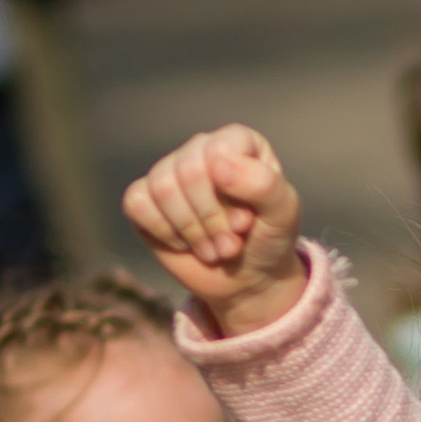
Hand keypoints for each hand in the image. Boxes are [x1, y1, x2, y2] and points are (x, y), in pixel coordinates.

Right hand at [123, 124, 305, 331]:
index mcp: (238, 142)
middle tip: (229, 245)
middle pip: (187, 172)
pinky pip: (136, 204)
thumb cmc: (268, 239)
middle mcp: (200, 149)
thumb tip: (218, 164)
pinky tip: (184, 242)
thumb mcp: (283, 214)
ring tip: (213, 249)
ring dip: (191, 232)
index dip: (229, 197)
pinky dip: (163, 233)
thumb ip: (264, 184)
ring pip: (162, 189)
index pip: (218, 151)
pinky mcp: (144, 197)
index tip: (245, 222)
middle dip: (210, 221)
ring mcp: (170, 171)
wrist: (247, 279)